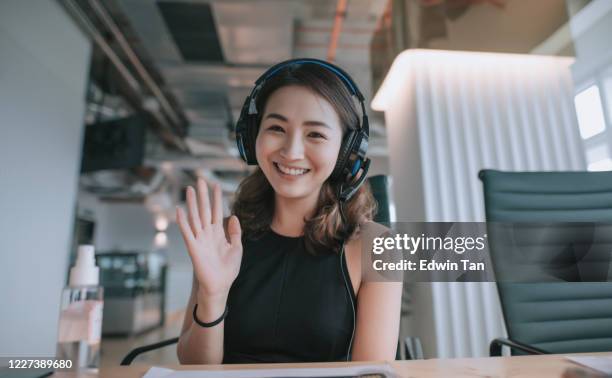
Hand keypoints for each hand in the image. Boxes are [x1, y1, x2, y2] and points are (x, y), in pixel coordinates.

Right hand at [176, 178, 242, 302]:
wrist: (220, 285)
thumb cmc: (228, 269)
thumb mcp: (237, 248)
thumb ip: (235, 232)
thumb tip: (233, 216)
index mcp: (218, 233)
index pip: (216, 211)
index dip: (216, 198)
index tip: (216, 185)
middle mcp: (207, 234)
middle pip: (204, 210)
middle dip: (203, 195)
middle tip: (200, 180)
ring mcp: (199, 240)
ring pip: (195, 217)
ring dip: (192, 203)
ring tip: (190, 189)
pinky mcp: (193, 248)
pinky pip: (187, 232)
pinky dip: (182, 222)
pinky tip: (179, 210)